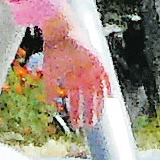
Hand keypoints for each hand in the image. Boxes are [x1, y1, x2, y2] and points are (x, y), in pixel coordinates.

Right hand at [26, 17, 113, 131]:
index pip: (76, 100)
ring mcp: (92, 70)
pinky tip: (109, 97)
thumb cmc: (53, 52)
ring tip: (97, 116)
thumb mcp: (50, 74)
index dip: (76, 112)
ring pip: (98, 91)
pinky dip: (108, 86)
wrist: (60, 33)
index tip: (77, 125)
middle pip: (89, 99)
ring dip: (99, 104)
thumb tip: (51, 106)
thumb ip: (50, 90)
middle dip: (89, 112)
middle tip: (89, 125)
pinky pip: (106, 76)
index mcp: (73, 80)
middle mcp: (83, 77)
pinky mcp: (98, 62)